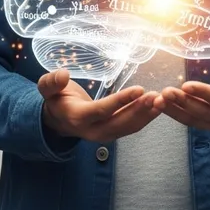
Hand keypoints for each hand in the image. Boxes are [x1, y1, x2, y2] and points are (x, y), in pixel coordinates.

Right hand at [38, 69, 160, 142]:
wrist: (57, 120)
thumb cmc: (55, 99)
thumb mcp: (47, 88)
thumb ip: (52, 82)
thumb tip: (63, 74)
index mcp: (77, 118)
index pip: (102, 111)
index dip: (121, 101)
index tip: (139, 89)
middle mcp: (92, 131)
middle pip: (119, 123)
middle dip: (139, 110)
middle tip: (157, 97)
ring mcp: (104, 135)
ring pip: (128, 128)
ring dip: (146, 115)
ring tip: (162, 101)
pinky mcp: (113, 133)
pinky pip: (131, 127)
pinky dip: (145, 118)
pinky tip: (158, 106)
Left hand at [155, 54, 209, 130]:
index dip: (204, 92)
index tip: (186, 85)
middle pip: (203, 111)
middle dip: (183, 102)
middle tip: (165, 91)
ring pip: (192, 118)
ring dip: (174, 109)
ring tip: (157, 99)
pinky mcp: (204, 123)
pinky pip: (187, 119)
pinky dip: (173, 112)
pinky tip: (159, 103)